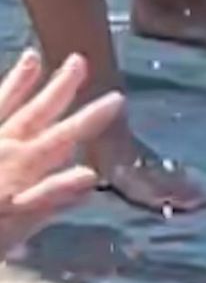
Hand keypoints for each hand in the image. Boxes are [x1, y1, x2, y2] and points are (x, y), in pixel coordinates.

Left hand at [0, 50, 123, 255]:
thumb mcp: (16, 225)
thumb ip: (51, 198)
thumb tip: (90, 176)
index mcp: (23, 164)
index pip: (66, 135)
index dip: (92, 118)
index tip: (117, 99)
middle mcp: (4, 145)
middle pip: (37, 110)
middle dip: (60, 87)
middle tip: (78, 59)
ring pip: (4, 105)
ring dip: (19, 82)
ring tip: (31, 57)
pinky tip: (1, 90)